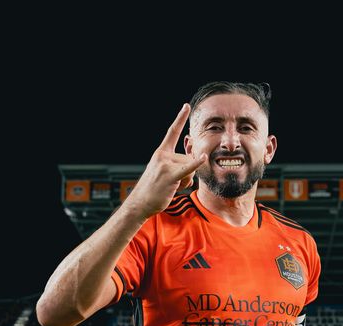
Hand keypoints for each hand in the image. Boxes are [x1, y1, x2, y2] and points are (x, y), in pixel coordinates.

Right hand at [126, 104, 206, 218]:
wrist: (140, 203)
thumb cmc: (153, 189)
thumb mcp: (165, 172)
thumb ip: (179, 164)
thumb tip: (196, 160)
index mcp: (161, 152)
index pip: (172, 132)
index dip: (180, 118)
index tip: (186, 106)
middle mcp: (163, 155)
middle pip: (188, 158)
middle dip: (187, 173)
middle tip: (173, 183)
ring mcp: (166, 165)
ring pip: (190, 167)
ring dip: (186, 180)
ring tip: (172, 187)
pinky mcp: (170, 176)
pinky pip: (187, 169)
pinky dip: (195, 164)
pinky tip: (202, 158)